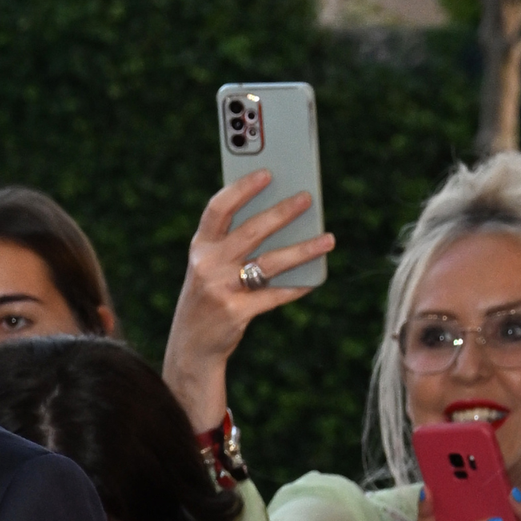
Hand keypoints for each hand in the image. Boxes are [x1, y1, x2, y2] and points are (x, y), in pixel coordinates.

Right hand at [159, 171, 335, 430]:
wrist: (191, 346)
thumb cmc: (209, 296)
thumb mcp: (211, 267)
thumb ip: (235, 244)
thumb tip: (285, 218)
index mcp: (199, 248)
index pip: (217, 209)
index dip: (241, 189)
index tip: (266, 173)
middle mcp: (206, 265)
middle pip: (249, 232)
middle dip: (281, 213)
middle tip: (307, 198)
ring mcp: (219, 289)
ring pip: (269, 262)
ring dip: (303, 250)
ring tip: (329, 239)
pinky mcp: (236, 312)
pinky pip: (275, 295)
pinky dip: (297, 287)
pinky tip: (314, 279)